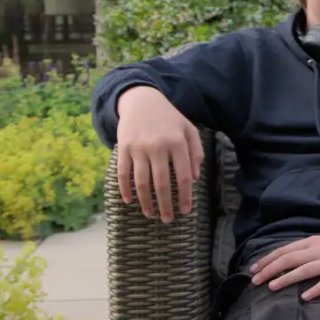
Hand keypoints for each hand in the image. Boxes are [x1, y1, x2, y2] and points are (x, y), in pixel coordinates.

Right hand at [115, 86, 204, 220]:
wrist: (141, 100)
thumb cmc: (168, 118)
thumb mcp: (189, 129)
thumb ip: (196, 151)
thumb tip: (196, 177)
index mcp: (178, 142)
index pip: (184, 176)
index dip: (185, 196)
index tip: (185, 210)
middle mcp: (158, 146)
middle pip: (163, 183)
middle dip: (166, 205)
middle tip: (167, 219)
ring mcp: (139, 148)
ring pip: (142, 182)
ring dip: (146, 202)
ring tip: (150, 214)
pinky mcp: (123, 148)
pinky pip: (123, 173)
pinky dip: (125, 189)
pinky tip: (130, 201)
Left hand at [249, 233, 319, 300]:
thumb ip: (306, 248)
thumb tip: (285, 258)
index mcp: (312, 242)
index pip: (285, 250)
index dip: (267, 259)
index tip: (253, 269)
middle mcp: (319, 251)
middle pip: (289, 259)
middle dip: (270, 270)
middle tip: (254, 280)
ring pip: (304, 270)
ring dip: (286, 278)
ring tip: (272, 287)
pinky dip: (315, 290)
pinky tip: (305, 297)